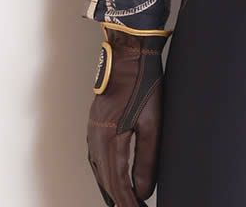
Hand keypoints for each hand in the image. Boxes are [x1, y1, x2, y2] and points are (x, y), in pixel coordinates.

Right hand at [87, 22, 170, 205]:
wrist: (129, 53)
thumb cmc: (143, 83)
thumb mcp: (152, 123)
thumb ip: (148, 159)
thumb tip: (145, 191)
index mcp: (109, 141)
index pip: (118, 184)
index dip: (128, 202)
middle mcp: (96, 140)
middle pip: (106, 181)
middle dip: (120, 199)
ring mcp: (93, 131)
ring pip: (99, 171)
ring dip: (111, 189)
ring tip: (123, 202)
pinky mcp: (95, 124)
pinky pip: (96, 158)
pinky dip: (104, 174)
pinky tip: (110, 177)